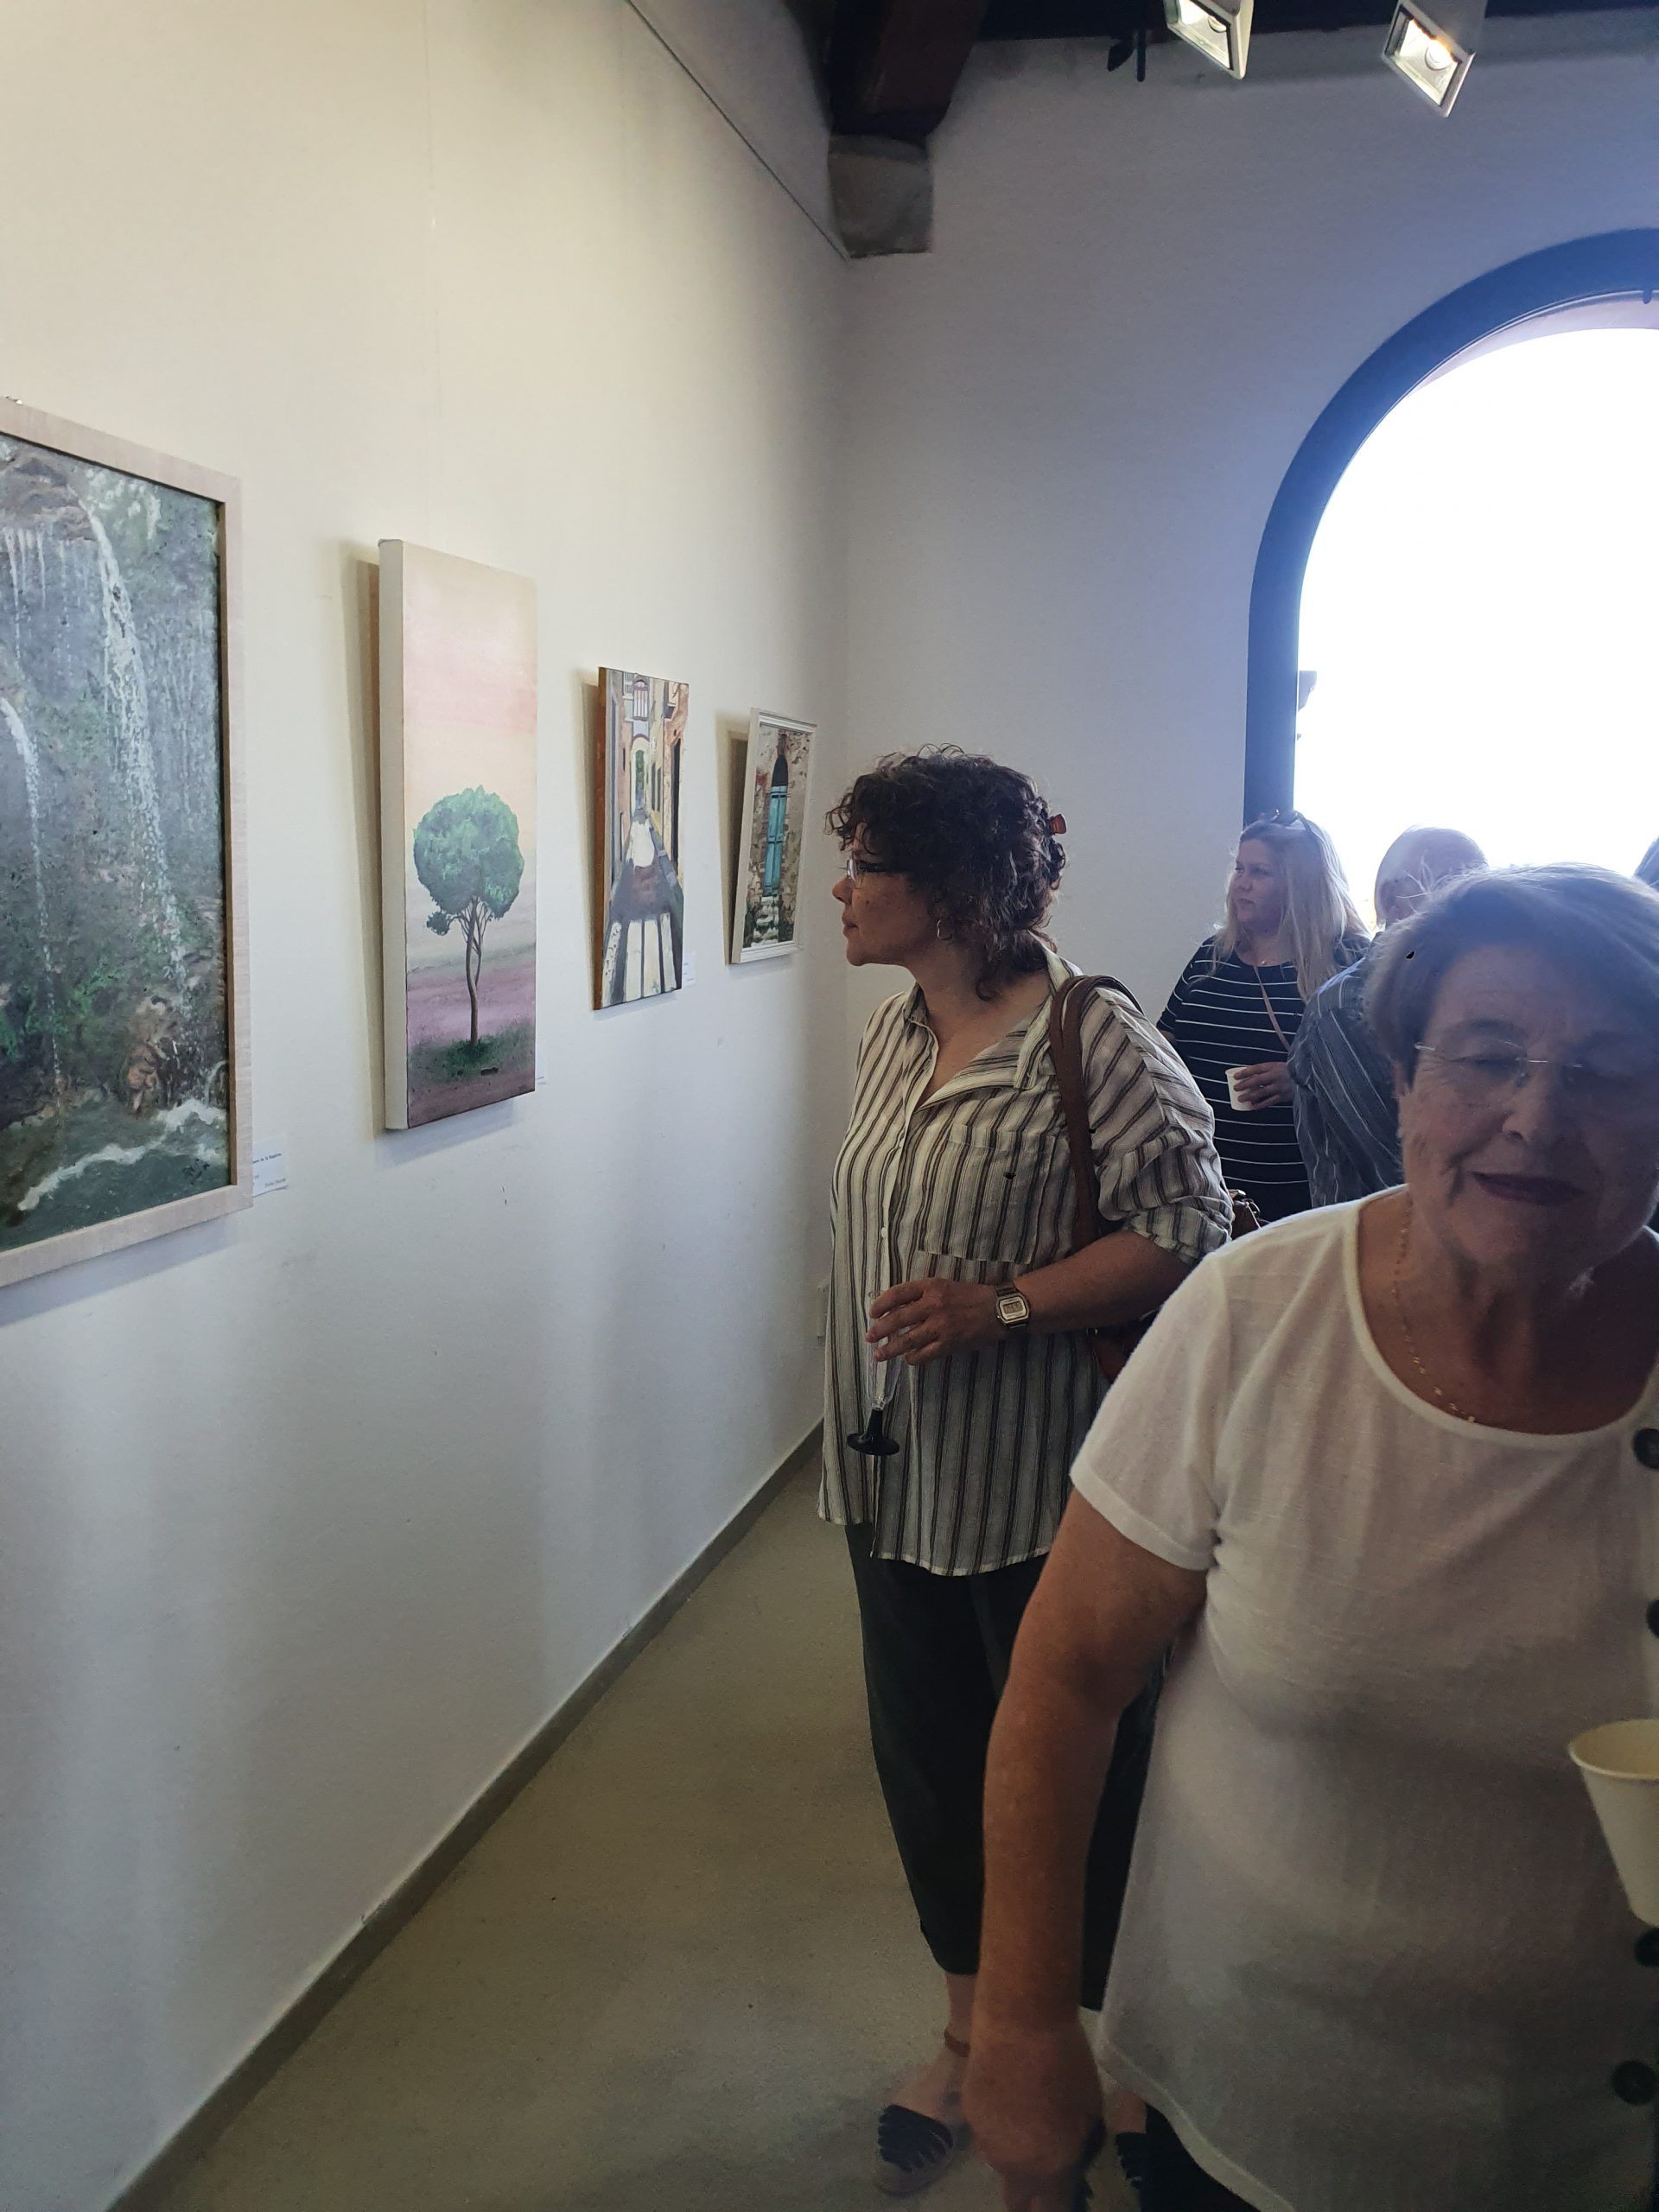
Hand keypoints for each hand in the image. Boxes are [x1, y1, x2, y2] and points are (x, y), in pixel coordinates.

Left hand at [867, 1277, 1004, 1365]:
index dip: (881, 1303)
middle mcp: (934, 1305)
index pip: (898, 1293)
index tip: (871, 1313)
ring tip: (879, 1355)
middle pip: (898, 1319)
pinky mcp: (949, 1343)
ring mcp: (941, 1325)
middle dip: (880, 1330)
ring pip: (908, 1340)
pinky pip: (925, 1354)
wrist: (997, 1309)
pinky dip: (913, 1358)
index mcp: (931, 1287)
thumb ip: (922, 1294)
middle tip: (869, 1337)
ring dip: (890, 1349)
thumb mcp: (944, 1286)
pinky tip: (907, 1359)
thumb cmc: (970, 1296)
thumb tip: (895, 1307)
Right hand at [964, 2012, 1102, 2210]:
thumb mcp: (1090, 2111)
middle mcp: (1012, 2164)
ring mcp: (985, 2141)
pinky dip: (999, 2125)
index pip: (1050, 2211)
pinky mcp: (969, 2114)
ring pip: (1001, 2165)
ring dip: (1015, 2155)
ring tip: (1029, 2116)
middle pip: (1017, 2199)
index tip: (1066, 2193)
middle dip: (1032, 2194)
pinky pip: (987, 2134)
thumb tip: (1070, 2162)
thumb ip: (1077, 2148)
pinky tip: (1009, 2094)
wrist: (1019, 2020)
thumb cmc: (1067, 2062)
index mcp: (1049, 2167)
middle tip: (1046, 2164)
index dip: (1059, 2205)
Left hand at [1231, 1059, 1291, 1109]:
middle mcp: (1276, 1076)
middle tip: (1235, 1088)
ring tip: (1240, 1098)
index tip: (1235, 1076)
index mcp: (1274, 1066)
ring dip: (1249, 1096)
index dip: (1245, 1072)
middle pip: (1257, 1080)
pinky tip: (1253, 1106)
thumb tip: (1249, 1076)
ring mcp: (1280, 1087)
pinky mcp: (1284, 1096)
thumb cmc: (1291, 1072)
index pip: (1256, 1068)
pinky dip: (1260, 1104)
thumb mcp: (1279, 1066)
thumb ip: (1267, 1070)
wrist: (1308, 1078)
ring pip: (1261, 1092)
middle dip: (1244, 1084)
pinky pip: (1269, 1101)